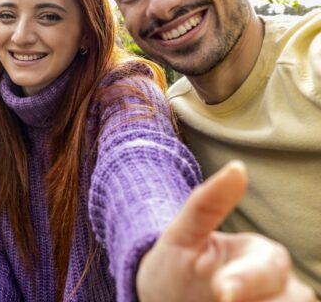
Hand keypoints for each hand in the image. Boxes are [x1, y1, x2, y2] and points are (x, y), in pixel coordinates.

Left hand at [137, 160, 314, 301]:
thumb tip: (238, 168)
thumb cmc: (174, 266)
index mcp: (265, 257)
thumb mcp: (181, 235)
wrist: (163, 301)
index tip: (221, 293)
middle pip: (294, 301)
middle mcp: (283, 290)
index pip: (269, 269)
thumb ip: (207, 204)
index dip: (247, 281)